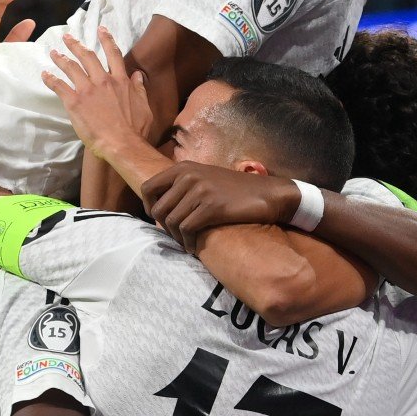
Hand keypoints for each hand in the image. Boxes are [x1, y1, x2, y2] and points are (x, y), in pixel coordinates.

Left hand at [43, 28, 155, 156]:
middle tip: (67, 37)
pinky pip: (59, 86)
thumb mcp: (144, 107)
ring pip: (72, 67)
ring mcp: (88, 90)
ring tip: (54, 52)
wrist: (122, 143)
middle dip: (76, 45)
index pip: (113, 54)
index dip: (107, 40)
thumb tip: (138, 75)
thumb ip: (140, 89)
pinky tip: (45, 74)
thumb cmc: (135, 129)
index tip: (100, 29)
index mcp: (120, 81)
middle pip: (88, 56)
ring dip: (61, 58)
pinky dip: (51, 79)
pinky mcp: (74, 102)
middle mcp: (103, 80)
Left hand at [142, 163, 301, 251]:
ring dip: (177, 238)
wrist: (268, 194)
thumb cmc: (236, 190)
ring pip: (171, 222)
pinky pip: (187, 229)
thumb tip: (159, 207)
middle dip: (164, 228)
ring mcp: (200, 190)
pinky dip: (188, 243)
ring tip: (188, 243)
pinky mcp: (211, 206)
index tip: (159, 221)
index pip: (148, 188)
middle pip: (158, 209)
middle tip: (177, 237)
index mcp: (183, 168)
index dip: (149, 208)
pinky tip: (195, 248)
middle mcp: (188, 176)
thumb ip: (183, 186)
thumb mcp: (206, 178)